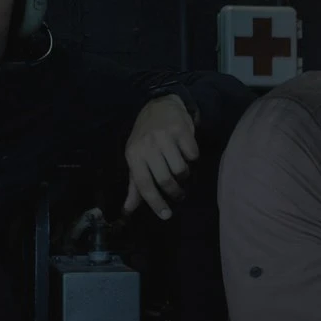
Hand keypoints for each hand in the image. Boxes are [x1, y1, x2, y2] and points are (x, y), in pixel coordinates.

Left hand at [123, 94, 198, 219]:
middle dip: (174, 192)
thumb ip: (134, 185)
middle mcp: (147, 145)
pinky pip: (192, 155)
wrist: (160, 105)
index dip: (154, 202)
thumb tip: (128, 210)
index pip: (143, 184)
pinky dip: (192, 158)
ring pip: (180, 169)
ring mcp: (164, 136)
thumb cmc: (146, 136)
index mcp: (133, 154)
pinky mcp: (181, 129)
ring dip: (183, 174)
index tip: (166, 215)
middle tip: (178, 195)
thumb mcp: (136, 158)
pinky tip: (186, 152)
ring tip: (180, 169)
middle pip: (164, 179)